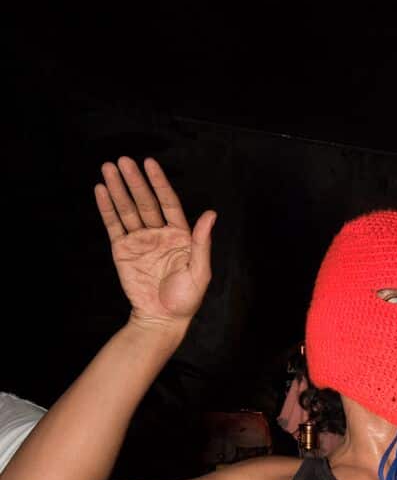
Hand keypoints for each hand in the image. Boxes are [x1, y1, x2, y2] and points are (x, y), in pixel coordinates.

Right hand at [95, 157, 215, 329]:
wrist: (162, 319)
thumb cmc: (186, 299)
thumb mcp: (200, 272)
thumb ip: (202, 242)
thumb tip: (210, 214)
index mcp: (180, 235)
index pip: (168, 202)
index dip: (159, 182)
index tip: (149, 163)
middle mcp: (159, 233)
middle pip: (145, 201)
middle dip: (134, 181)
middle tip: (123, 160)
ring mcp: (140, 240)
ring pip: (128, 209)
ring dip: (118, 188)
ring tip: (108, 168)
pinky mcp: (123, 250)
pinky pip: (114, 225)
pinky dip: (107, 208)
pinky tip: (102, 190)